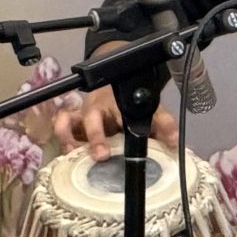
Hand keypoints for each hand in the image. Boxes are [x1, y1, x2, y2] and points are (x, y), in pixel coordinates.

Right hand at [52, 88, 177, 156]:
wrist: (111, 81)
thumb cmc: (128, 102)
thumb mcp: (149, 108)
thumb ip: (163, 123)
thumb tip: (175, 141)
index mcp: (119, 105)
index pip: (123, 114)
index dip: (124, 125)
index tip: (128, 139)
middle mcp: (98, 109)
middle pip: (92, 118)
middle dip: (95, 136)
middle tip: (101, 155)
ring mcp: (82, 115)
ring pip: (68, 118)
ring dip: (68, 135)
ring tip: (73, 152)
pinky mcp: (72, 122)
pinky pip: (61, 123)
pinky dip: (61, 134)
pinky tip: (66, 150)